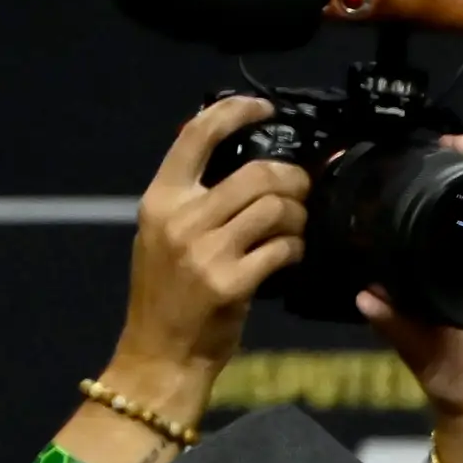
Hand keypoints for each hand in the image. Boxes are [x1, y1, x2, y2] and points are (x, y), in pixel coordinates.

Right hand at [106, 97, 310, 421]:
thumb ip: (192, 200)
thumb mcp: (164, 236)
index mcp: (160, 199)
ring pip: (275, 208)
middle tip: (302, 190)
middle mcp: (180, 218)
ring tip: (295, 229)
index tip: (264, 109)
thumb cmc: (168, 298)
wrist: (160, 353)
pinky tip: (290, 256)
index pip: (195, 135)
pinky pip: (282, 249)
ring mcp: (206, 250)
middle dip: (292, 178)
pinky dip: (295, 249)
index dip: (235, 112)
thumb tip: (234, 163)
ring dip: (298, 216)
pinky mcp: (231, 282)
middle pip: (256, 173)